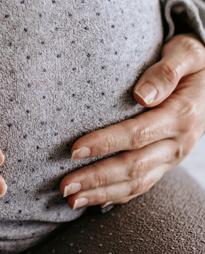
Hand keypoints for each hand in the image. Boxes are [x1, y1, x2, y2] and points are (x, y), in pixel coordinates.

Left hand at [60, 32, 204, 209]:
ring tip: (72, 198)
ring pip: (137, 181)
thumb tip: (143, 95)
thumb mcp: (185, 54)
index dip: (105, 143)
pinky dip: (119, 195)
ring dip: (103, 192)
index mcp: (180, 115)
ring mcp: (172, 155)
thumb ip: (165, 72)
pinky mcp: (166, 161)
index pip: (136, 134)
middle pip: (134, 166)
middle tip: (65, 185)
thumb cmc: (189, 60)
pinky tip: (95, 200)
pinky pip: (144, 184)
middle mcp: (178, 142)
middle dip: (97, 177)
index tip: (74, 149)